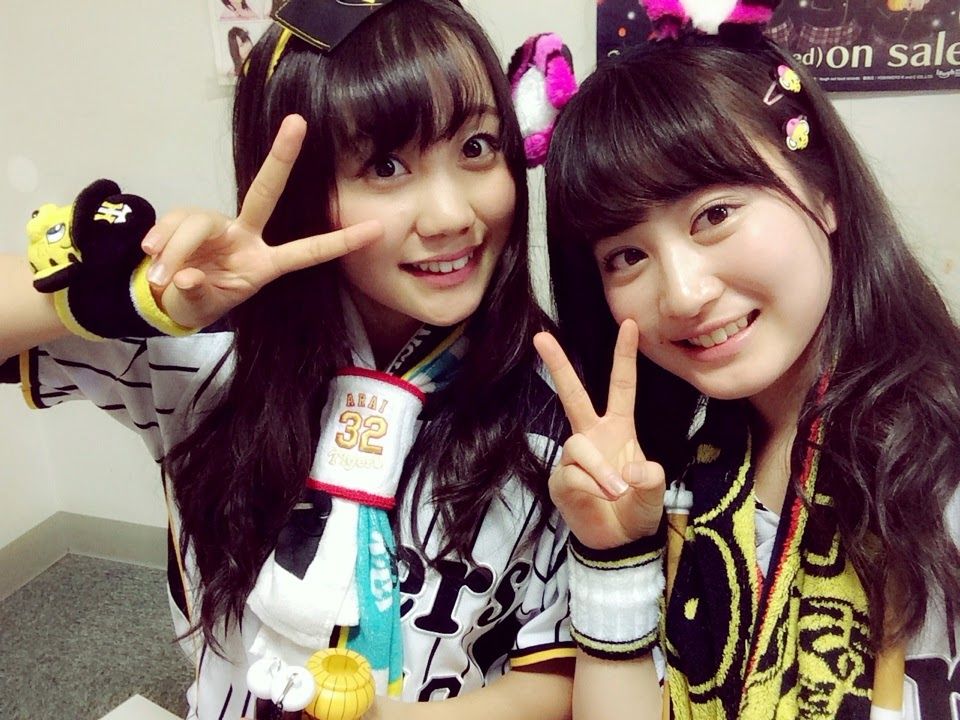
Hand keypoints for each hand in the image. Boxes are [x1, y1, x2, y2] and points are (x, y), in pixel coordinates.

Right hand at [141, 114, 382, 328]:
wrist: (166, 298)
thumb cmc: (199, 301)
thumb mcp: (202, 306)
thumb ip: (195, 293)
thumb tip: (185, 276)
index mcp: (264, 263)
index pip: (308, 251)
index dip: (340, 242)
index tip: (377, 230)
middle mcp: (246, 235)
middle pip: (265, 192)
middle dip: (281, 158)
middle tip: (298, 123)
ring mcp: (217, 224)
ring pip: (197, 222)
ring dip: (176, 248)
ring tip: (160, 275)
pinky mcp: (186, 218)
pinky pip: (172, 224)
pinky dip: (159, 242)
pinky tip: (152, 258)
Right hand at [534, 320, 664, 548]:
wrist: (617, 543)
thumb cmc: (637, 510)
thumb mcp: (655, 495)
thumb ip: (652, 479)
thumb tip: (635, 469)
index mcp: (619, 429)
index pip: (621, 387)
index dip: (624, 356)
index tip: (628, 325)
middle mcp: (593, 436)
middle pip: (573, 395)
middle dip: (558, 366)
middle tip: (541, 337)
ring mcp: (574, 458)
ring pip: (579, 446)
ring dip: (600, 469)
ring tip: (616, 491)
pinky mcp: (561, 479)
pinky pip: (571, 474)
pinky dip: (590, 487)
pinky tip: (599, 499)